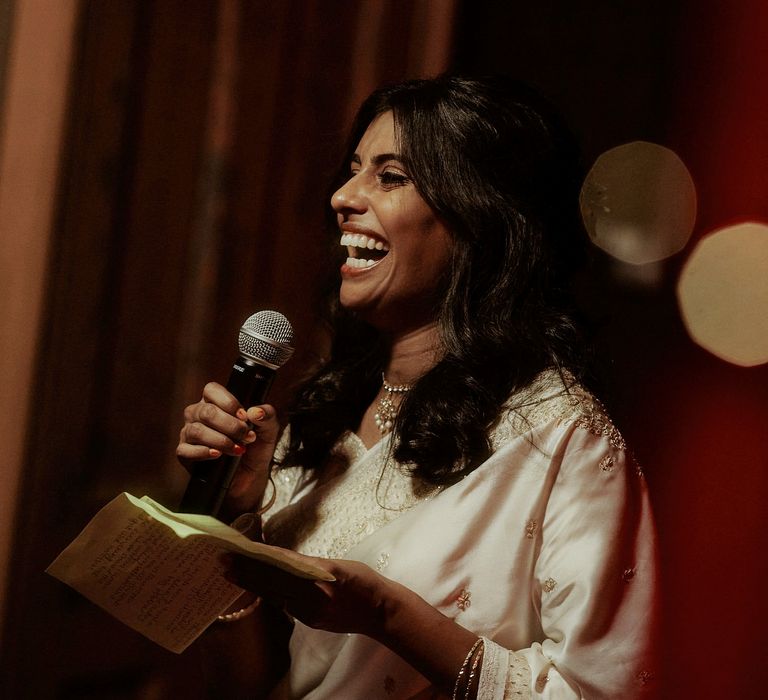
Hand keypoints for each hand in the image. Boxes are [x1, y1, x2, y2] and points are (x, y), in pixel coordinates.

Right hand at [176, 382, 280, 512]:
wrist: (250, 475)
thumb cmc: (256, 447)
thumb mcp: (269, 430)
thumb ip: (267, 415)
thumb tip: (254, 412)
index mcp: (215, 402)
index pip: (211, 390)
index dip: (228, 402)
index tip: (244, 417)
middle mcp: (198, 414)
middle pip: (206, 412)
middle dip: (230, 425)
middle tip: (246, 437)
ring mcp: (189, 433)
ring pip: (197, 430)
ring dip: (221, 440)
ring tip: (238, 449)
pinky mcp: (184, 453)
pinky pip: (186, 449)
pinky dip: (203, 452)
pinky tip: (218, 455)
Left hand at [222, 551, 392, 638]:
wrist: (382, 613)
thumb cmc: (365, 582)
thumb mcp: (340, 566)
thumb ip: (312, 565)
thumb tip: (283, 559)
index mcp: (321, 577)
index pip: (282, 566)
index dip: (258, 559)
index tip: (239, 550)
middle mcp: (312, 596)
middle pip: (273, 582)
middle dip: (246, 571)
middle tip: (222, 561)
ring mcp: (310, 611)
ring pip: (275, 593)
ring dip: (252, 582)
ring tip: (231, 572)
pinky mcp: (311, 620)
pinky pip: (285, 603)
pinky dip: (269, 592)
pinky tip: (257, 586)